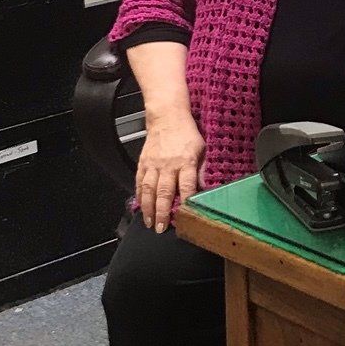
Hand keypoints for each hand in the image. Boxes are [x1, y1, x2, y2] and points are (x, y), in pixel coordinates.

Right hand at [136, 111, 205, 231]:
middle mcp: (168, 165)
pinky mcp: (143, 162)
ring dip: (148, 208)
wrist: (167, 117)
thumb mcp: (202, 149)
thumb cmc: (187, 133)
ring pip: (149, 189)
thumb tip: (205, 188)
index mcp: (186, 162)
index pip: (186, 185)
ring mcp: (154, 164)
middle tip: (161, 228)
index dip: (185, 202)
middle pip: (164, 192)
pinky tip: (140, 205)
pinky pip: (139, 181)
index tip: (184, 216)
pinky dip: (139, 195)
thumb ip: (202, 169)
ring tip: (149, 222)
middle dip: (162, 212)